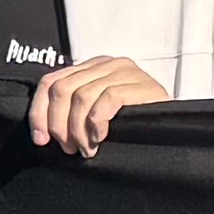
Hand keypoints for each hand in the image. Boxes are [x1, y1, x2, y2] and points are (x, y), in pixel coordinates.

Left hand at [26, 55, 169, 156]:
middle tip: (68, 149)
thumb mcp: (96, 113)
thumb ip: (72, 110)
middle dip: (59, 125)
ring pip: (82, 96)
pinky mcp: (141, 84)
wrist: (174, 128)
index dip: (39, 112)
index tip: (41, 140)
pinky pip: (107, 100)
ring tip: (87, 149)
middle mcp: (106, 63)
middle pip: (62, 90)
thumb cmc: (133, 124)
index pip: (50, 81)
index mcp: (90, 67)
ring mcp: (125, 71)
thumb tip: (42, 130)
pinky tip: (100, 138)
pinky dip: (97, 123)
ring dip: (79, 130)